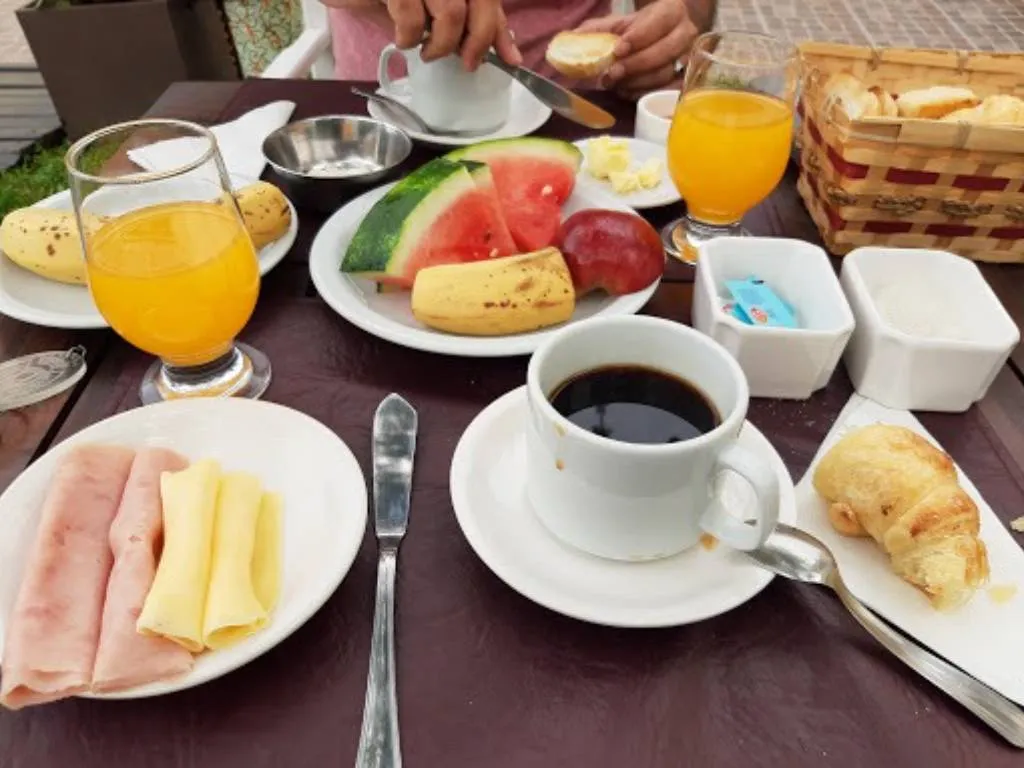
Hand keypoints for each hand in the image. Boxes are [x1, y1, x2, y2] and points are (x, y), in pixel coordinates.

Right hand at [386, 0, 520, 70]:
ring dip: (442, 43)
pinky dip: (409, 36)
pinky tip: (402, 37)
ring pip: (452, 13)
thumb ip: (471, 22)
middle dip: (478, 39)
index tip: (509, 61)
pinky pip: (411, 15)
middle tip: (466, 62)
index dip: (499, 30)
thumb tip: (508, 52)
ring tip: (426, 50)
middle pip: (481, 1)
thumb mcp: (434, 8)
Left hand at [575, 0, 698, 98]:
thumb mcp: (619, 24)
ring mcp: (687, 58)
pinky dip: (644, 94)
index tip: (617, 50)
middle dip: (635, 65)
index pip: (658, 23)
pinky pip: (666, 92)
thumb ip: (596, 30)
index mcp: (670, 11)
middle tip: (611, 74)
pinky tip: (627, 93)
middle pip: (664, 52)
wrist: (663, 35)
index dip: (639, 37)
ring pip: (665, 74)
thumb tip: (570, 39)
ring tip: (615, 84)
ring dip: (636, 82)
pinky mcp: (683, 79)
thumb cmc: (639, 29)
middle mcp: (685, 34)